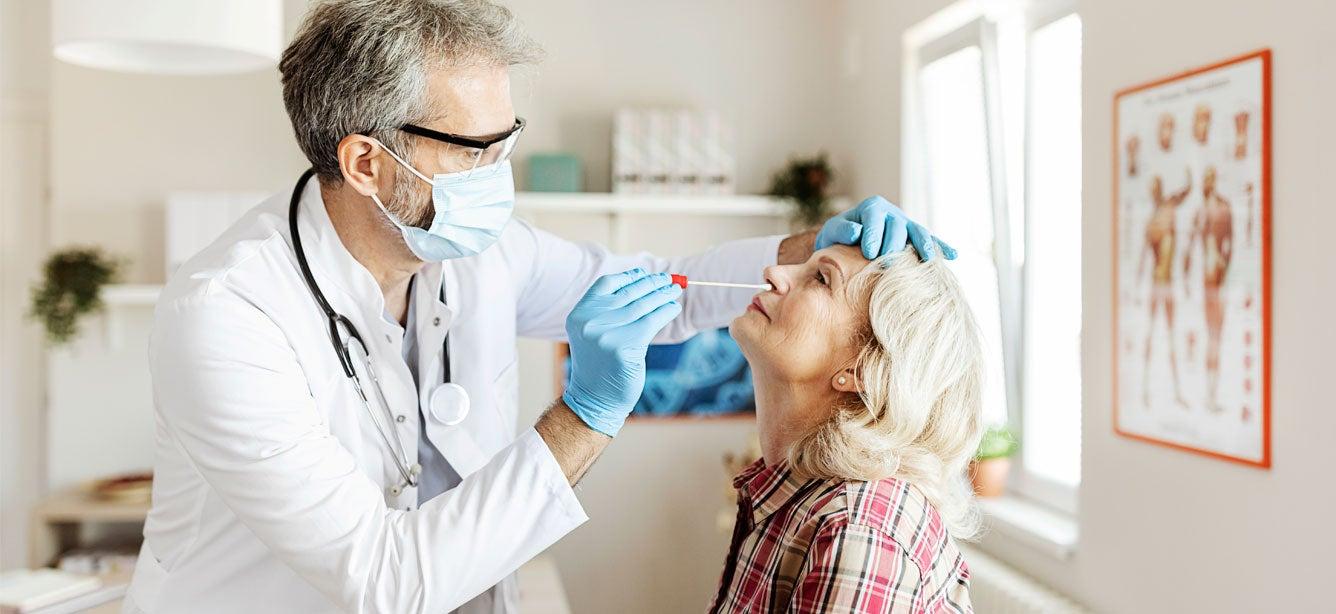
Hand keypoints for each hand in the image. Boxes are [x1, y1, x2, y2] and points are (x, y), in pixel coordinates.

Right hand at [563, 269, 682, 436]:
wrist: (595, 399)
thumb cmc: (600, 365)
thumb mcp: (595, 333)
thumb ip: (610, 310)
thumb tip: (643, 283)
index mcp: (579, 314)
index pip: (606, 284)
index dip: (628, 277)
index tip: (645, 274)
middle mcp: (590, 321)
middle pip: (628, 294)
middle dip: (652, 284)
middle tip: (669, 280)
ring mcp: (606, 334)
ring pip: (642, 307)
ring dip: (663, 295)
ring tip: (675, 291)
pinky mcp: (625, 347)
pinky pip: (651, 322)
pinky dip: (665, 312)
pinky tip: (674, 308)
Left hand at [815, 195, 956, 260]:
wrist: (847, 244)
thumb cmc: (839, 238)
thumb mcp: (833, 231)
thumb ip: (841, 230)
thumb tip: (857, 231)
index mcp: (872, 207)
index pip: (875, 217)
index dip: (874, 234)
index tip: (868, 252)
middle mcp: (892, 214)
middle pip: (897, 227)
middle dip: (893, 245)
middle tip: (887, 263)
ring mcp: (906, 226)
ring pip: (917, 233)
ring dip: (923, 245)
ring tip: (929, 259)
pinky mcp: (914, 239)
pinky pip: (930, 242)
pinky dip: (941, 247)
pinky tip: (954, 255)